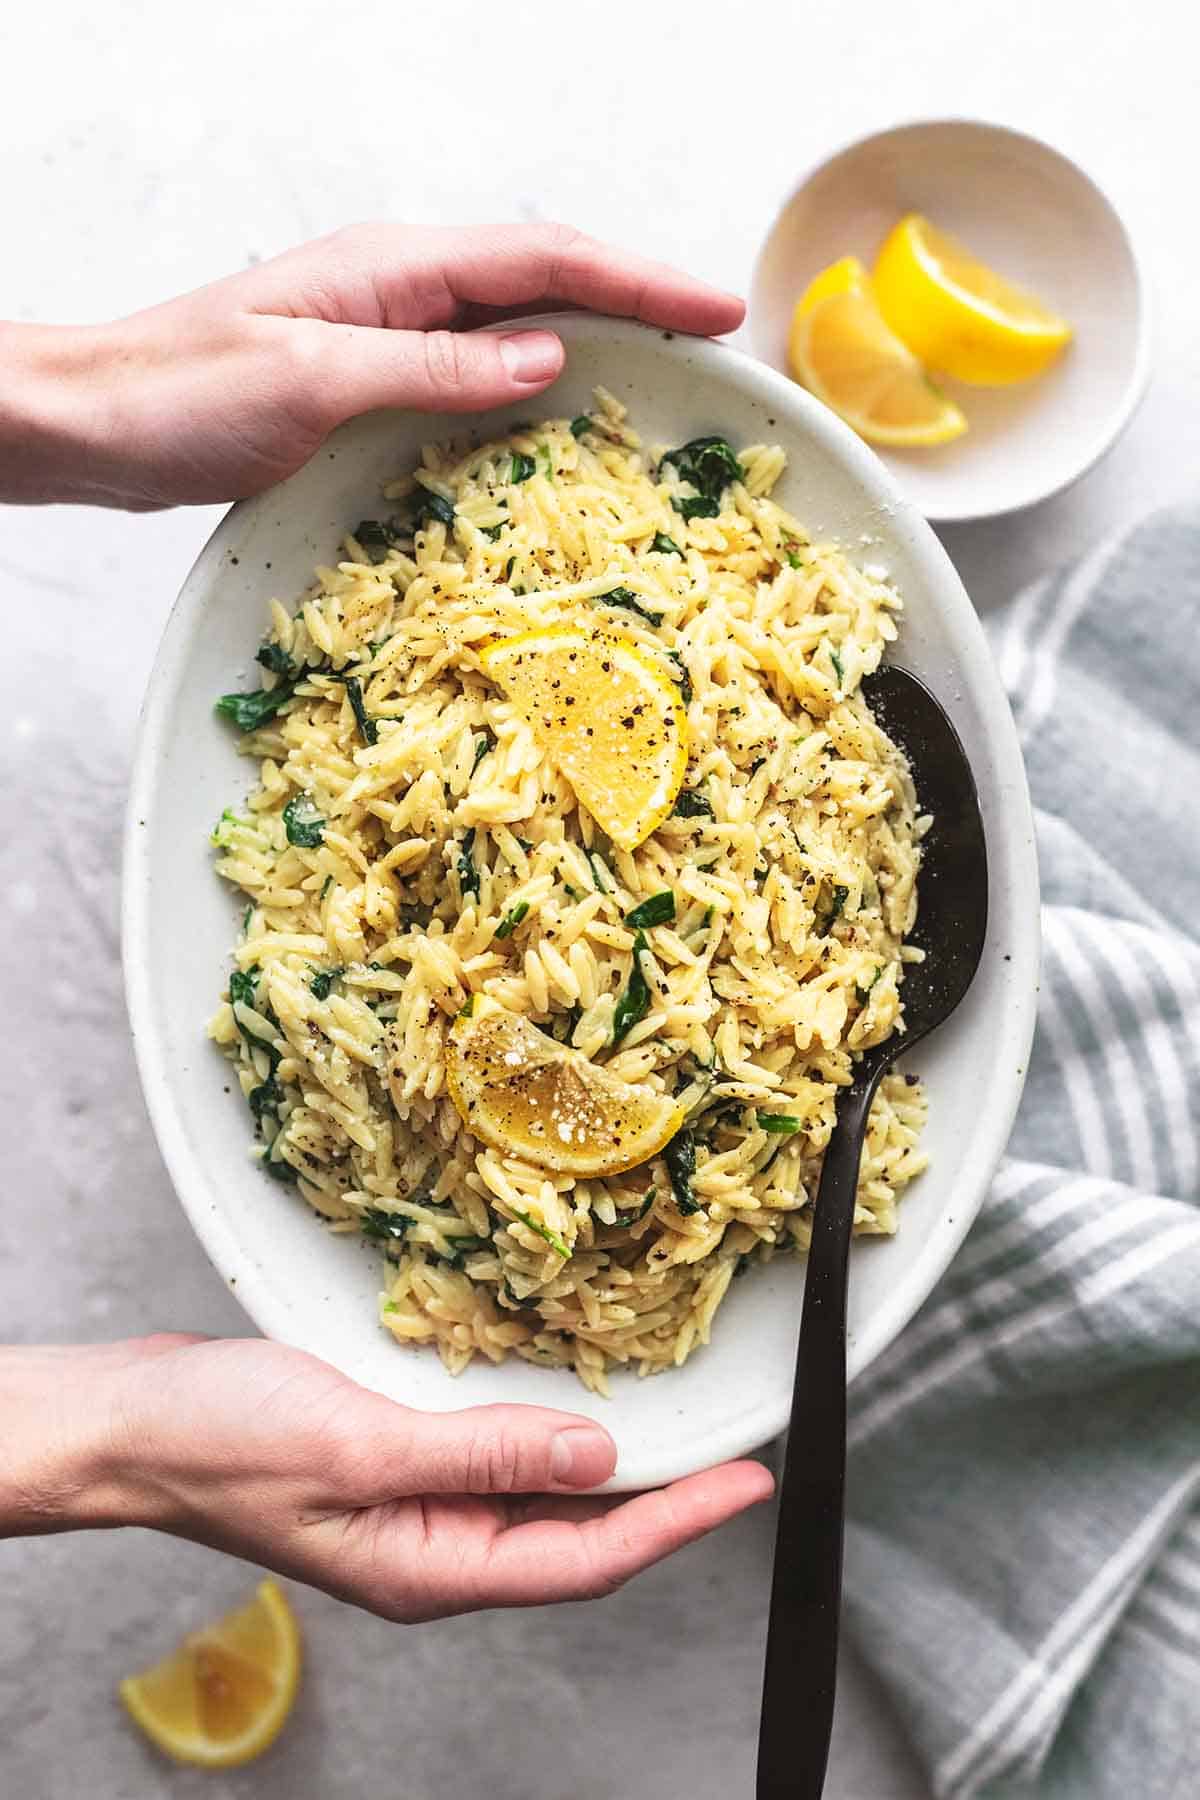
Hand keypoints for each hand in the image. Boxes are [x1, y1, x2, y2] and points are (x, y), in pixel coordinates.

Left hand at [0, 222, 742, 510]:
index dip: (642, 281)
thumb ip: (433, 365)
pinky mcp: (370, 379)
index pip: (546, 259)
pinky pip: (477, 370)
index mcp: (395, 268)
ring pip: (518, 323)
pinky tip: (563, 418)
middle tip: (720, 342)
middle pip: (547, 279)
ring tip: (670, 375)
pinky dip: (534, 385)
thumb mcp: (314, 380)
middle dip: (639, 300)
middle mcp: (400, 287)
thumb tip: (549, 357)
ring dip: (597, 341)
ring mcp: (387, 331)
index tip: (721, 309)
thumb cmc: (180, 394)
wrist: (92, 420)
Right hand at [3, 1336, 770, 1620]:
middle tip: (735, 1449)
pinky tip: (568, 1395)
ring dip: (610, 1461)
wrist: (136, 1421)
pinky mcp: (399, 1459)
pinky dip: (545, 1427)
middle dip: (664, 1496)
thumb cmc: (222, 1443)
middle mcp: (437, 1545)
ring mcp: (418, 1505)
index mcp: (432, 1566)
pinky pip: (496, 1452)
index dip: (678, 1521)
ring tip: (678, 1423)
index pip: (587, 1558)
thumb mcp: (362, 1447)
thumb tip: (599, 1458)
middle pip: (578, 1532)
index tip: (747, 1485)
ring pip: (543, 1493)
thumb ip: (483, 1455)